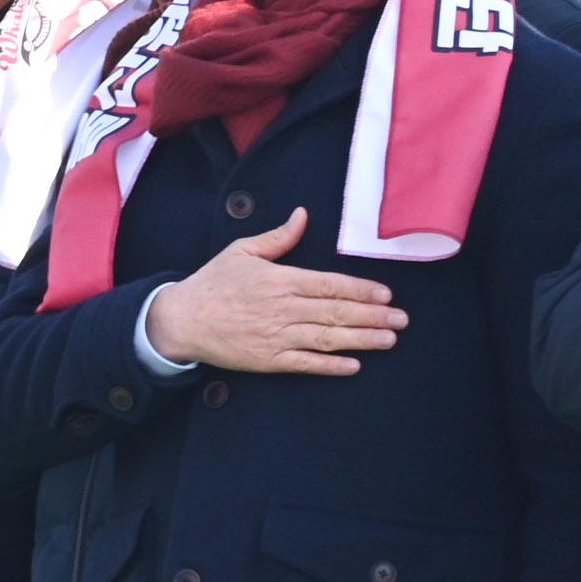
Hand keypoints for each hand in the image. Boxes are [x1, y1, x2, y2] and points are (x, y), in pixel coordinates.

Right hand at [137, 208, 403, 376]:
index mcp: (280, 280)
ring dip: (362, 339)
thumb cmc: (212, 283)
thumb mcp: (241, 251)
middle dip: (373, 316)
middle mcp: (283, 308)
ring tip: (389, 339)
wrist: (179, 320)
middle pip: (336, 312)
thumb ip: (278, 237)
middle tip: (401, 319)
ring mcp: (276, 336)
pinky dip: (330, 366)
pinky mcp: (267, 360)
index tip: (386, 295)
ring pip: (327, 338)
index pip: (330, 285)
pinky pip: (305, 364)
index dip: (361, 290)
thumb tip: (303, 215)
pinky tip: (353, 365)